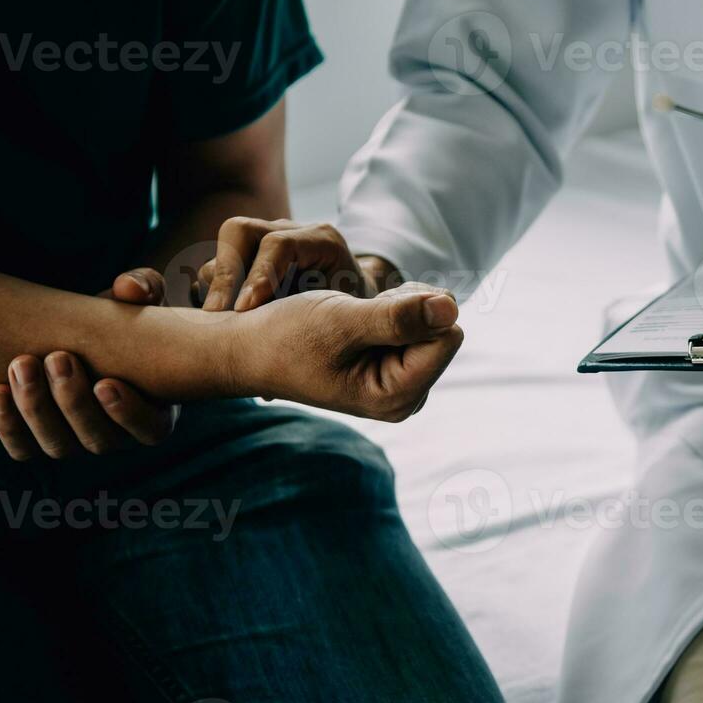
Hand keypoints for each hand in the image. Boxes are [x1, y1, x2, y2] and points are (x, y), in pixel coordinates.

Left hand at [0, 269, 179, 459]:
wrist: (80, 334)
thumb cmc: (122, 318)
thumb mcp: (139, 299)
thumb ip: (144, 286)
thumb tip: (130, 287)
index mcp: (155, 409)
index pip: (150, 430)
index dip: (128, 413)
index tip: (105, 382)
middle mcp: (118, 435)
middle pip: (98, 439)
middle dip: (73, 402)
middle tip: (57, 357)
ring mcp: (77, 441)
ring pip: (59, 445)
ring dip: (36, 408)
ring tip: (21, 363)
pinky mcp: (40, 441)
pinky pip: (24, 449)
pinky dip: (8, 426)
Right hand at [199, 218, 379, 310]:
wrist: (355, 302)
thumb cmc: (358, 312)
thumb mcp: (357, 312)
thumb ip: (341, 313)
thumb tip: (319, 334)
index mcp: (322, 241)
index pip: (279, 244)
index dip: (259, 275)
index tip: (245, 310)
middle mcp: (290, 232)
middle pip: (240, 231)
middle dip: (225, 271)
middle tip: (217, 313)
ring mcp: (266, 240)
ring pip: (224, 250)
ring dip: (217, 284)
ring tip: (219, 321)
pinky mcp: (248, 258)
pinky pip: (219, 266)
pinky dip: (215, 291)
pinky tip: (220, 322)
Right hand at [231, 284, 461, 421]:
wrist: (250, 349)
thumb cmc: (285, 337)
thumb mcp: (340, 321)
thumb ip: (396, 317)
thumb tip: (452, 307)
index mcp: (397, 396)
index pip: (448, 335)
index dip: (416, 308)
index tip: (369, 310)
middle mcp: (405, 396)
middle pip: (444, 329)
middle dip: (407, 308)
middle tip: (355, 315)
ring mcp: (399, 383)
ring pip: (431, 323)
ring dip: (396, 306)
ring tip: (350, 319)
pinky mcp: (392, 368)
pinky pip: (416, 325)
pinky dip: (389, 311)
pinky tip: (354, 322)